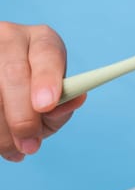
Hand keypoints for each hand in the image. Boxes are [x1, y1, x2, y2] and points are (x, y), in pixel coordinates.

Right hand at [0, 22, 85, 161]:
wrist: (6, 86)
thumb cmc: (36, 94)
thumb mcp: (55, 96)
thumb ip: (64, 104)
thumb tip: (73, 102)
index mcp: (42, 40)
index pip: (46, 54)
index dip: (46, 80)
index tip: (47, 106)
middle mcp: (11, 37)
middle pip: (14, 73)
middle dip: (22, 115)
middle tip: (30, 146)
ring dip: (1, 129)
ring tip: (14, 151)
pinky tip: (0, 145)